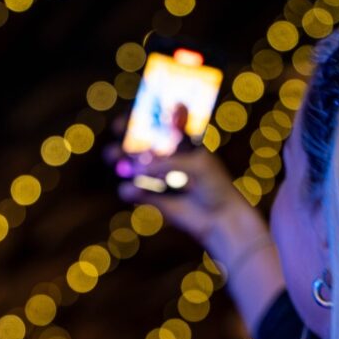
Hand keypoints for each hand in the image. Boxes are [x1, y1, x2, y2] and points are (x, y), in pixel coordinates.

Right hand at [102, 116, 268, 259]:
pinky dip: (129, 190)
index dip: (135, 121)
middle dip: (124, 144)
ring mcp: (157, 177)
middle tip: (116, 147)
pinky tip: (130, 190)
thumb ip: (168, 160)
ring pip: (131, 167)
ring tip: (119, 166)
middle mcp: (165, 156)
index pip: (153, 124)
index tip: (122, 123)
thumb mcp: (195, 164)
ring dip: (121, 163)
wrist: (221, 217)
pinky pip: (134, 192)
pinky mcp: (153, 199)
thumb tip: (138, 162)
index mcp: (178, 140)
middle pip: (137, 144)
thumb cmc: (214, 184)